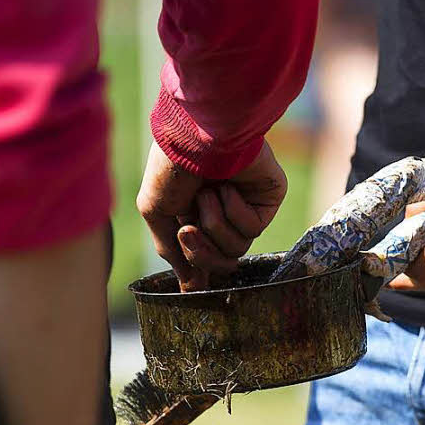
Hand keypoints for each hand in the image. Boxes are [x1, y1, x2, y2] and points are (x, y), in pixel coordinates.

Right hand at [136, 142, 286, 290]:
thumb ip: (170, 249)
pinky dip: (234, 211)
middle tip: (187, 229)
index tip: (191, 288)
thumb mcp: (156, 210)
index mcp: (194, 213)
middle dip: (200, 251)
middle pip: (218, 261)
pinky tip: (228, 188)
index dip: (197, 270)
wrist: (196, 136)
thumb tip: (189, 286)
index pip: (202, 256)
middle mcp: (222, 212)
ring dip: (215, 224)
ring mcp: (247, 206)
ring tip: (207, 195)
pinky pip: (252, 229)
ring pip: (235, 249)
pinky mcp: (268, 200)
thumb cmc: (172, 166)